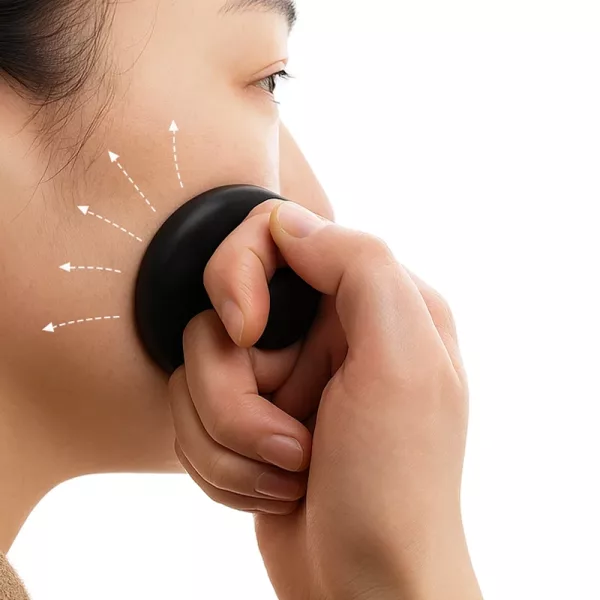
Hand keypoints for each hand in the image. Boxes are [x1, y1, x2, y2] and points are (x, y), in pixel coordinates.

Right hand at [167, 201, 481, 599]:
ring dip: (231, 438)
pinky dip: (223, 463)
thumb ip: (360, 266)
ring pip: (197, 375)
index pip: (275, 237)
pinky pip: (192, 419)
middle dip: (234, 391)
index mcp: (369, 302)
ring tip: (288, 471)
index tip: (245, 331)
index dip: (240, 276)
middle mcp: (324, 333)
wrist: (366, 588)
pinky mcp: (251, 421)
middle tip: (288, 438)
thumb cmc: (397, 485)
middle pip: (220, 317)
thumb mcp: (403, 363)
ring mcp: (285, 380)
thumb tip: (288, 224)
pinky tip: (274, 488)